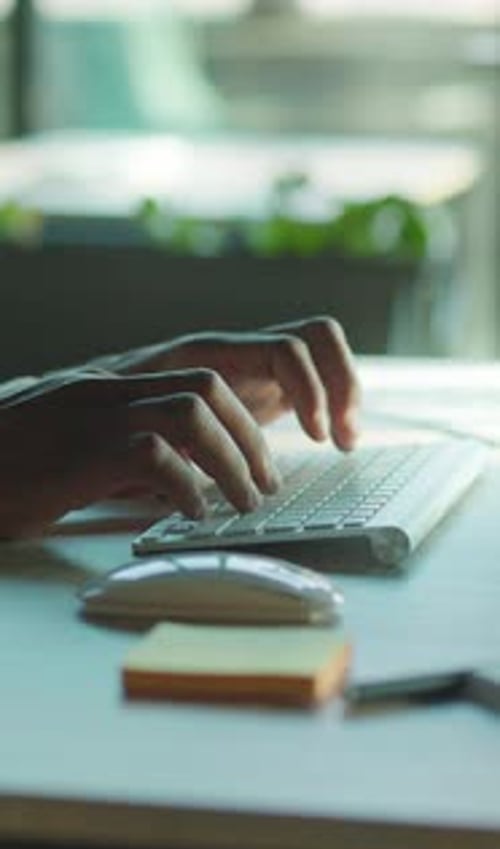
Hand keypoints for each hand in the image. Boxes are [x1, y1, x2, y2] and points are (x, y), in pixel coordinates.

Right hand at [0, 370, 279, 537]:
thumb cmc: (13, 471)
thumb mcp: (77, 452)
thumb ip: (127, 456)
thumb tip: (181, 483)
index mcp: (111, 390)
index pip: (198, 379)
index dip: (241, 416)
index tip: (258, 457)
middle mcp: (109, 393)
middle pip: (207, 388)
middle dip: (249, 436)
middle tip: (265, 483)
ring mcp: (94, 418)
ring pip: (191, 413)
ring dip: (231, 460)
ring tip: (244, 502)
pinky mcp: (81, 454)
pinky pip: (154, 457)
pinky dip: (186, 487)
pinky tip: (192, 514)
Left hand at [109, 316, 360, 450]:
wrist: (98, 406)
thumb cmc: (112, 418)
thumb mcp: (133, 431)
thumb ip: (160, 445)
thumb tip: (182, 481)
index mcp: (211, 354)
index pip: (284, 349)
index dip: (309, 390)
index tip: (316, 435)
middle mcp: (240, 352)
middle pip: (316, 338)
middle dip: (342, 385)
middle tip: (343, 440)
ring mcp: (255, 367)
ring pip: (320, 354)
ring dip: (345, 393)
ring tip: (346, 442)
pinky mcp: (264, 388)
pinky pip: (313, 380)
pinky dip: (332, 406)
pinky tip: (332, 442)